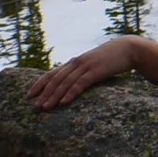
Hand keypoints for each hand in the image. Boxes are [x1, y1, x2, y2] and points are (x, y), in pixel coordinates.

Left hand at [27, 37, 143, 108]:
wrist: (128, 49)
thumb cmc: (111, 58)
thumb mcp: (93, 63)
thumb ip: (82, 71)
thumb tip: (72, 82)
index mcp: (74, 62)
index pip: (52, 73)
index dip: (39, 84)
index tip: (29, 95)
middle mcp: (76, 63)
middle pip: (55, 80)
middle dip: (44, 94)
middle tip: (35, 107)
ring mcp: (85, 66)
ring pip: (65, 83)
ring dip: (53, 96)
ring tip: (45, 108)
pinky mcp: (95, 71)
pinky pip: (80, 84)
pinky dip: (70, 93)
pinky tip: (64, 103)